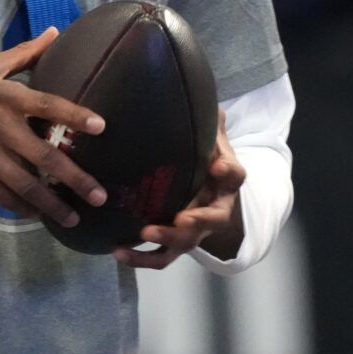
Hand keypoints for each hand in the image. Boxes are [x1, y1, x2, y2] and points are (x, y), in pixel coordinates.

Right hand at [0, 27, 108, 227]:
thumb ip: (24, 54)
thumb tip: (56, 32)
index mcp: (6, 96)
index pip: (48, 104)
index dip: (74, 116)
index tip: (101, 127)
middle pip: (44, 155)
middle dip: (75, 178)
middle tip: (99, 196)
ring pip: (25, 184)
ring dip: (52, 204)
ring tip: (73, 218)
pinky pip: (1, 196)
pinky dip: (22, 208)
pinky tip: (37, 215)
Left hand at [115, 108, 245, 268]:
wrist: (204, 186)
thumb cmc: (205, 156)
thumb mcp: (210, 136)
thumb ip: (207, 121)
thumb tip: (200, 96)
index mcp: (226, 181)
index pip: (234, 176)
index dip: (227, 172)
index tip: (216, 167)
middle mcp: (214, 208)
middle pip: (212, 220)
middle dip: (197, 221)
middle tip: (181, 219)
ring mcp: (194, 229)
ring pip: (185, 242)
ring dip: (166, 240)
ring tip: (143, 234)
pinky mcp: (174, 241)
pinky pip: (160, 255)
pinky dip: (140, 257)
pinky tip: (118, 252)